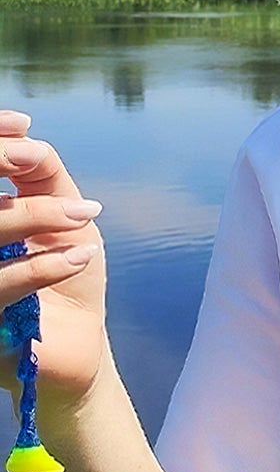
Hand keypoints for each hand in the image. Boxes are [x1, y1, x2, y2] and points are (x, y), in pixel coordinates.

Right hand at [0, 110, 108, 403]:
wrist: (75, 346)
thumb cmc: (65, 276)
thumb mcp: (65, 220)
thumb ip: (44, 178)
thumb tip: (27, 139)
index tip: (21, 126)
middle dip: (0, 168)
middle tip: (37, 160)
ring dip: (33, 217)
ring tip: (80, 217)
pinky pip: (0, 287)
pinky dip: (42, 266)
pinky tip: (79, 257)